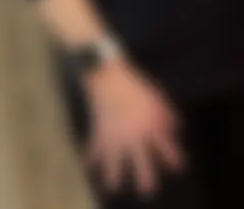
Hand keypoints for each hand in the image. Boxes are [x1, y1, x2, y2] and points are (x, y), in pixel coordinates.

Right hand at [83, 58, 184, 197]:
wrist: (108, 76)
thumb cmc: (135, 86)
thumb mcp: (158, 98)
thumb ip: (167, 115)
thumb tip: (175, 129)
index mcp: (151, 126)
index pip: (166, 147)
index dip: (173, 158)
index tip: (177, 168)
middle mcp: (134, 135)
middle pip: (141, 160)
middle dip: (145, 176)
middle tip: (147, 190)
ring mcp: (115, 133)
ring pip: (115, 158)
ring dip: (114, 173)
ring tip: (112, 186)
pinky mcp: (100, 129)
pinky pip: (95, 146)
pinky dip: (91, 155)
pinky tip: (88, 166)